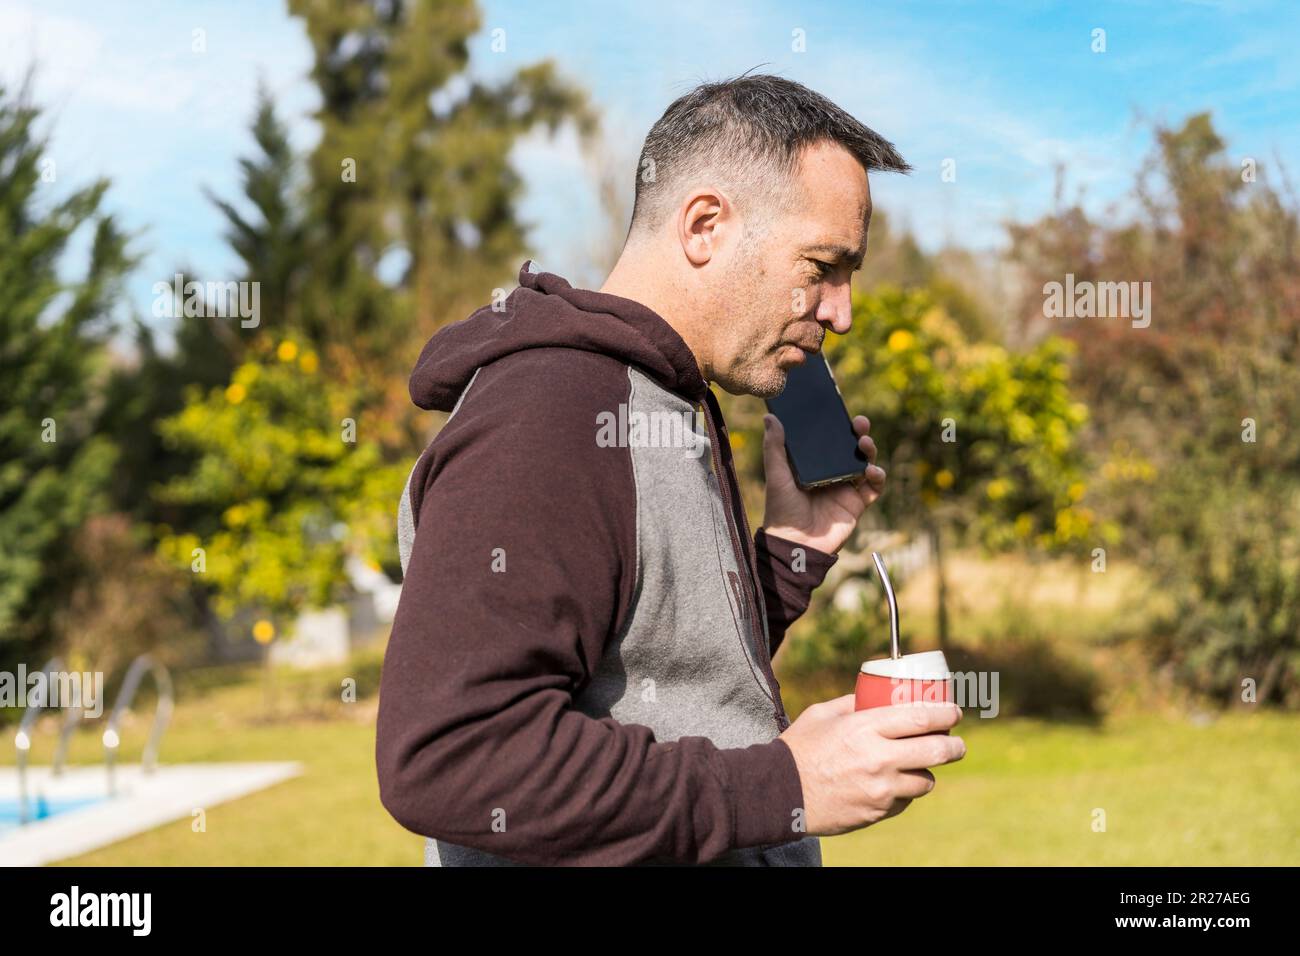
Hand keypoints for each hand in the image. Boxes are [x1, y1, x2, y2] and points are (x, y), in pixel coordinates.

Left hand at [761, 413, 884, 554]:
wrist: (795, 544)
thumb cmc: (781, 511)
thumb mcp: (776, 476)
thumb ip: (774, 448)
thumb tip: (770, 418)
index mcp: (814, 465)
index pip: (829, 440)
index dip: (838, 426)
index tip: (841, 411)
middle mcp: (832, 474)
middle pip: (851, 449)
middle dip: (859, 433)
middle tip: (859, 423)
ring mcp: (846, 488)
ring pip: (865, 463)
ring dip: (869, 451)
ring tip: (864, 444)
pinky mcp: (857, 504)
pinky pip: (874, 487)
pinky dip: (878, 476)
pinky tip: (871, 470)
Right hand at [779, 695, 964, 836]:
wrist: (779, 793)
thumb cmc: (799, 749)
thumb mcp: (823, 714)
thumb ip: (853, 703)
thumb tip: (878, 695)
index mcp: (865, 728)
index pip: (922, 719)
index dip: (946, 714)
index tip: (954, 712)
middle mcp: (878, 758)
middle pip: (936, 751)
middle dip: (955, 747)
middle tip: (957, 744)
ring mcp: (880, 789)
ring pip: (925, 781)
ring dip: (926, 772)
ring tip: (918, 766)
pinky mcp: (877, 812)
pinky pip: (905, 801)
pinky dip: (904, 792)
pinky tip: (892, 784)